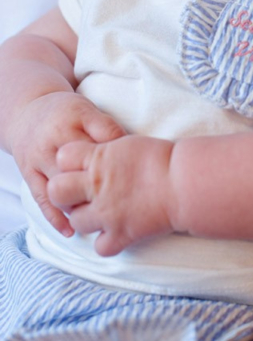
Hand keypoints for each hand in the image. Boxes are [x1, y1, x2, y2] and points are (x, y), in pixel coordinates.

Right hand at [9, 92, 125, 235]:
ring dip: (81, 206)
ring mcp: (40, 161)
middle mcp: (54, 143)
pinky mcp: (30, 175)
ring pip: (61, 189)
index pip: (104, 141)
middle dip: (102, 187)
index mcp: (73, 122)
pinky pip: (42, 200)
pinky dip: (56, 218)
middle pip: (81, 169)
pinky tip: (71, 230)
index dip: (122, 158)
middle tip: (125, 202)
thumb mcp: (86, 110)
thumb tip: (130, 146)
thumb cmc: (65, 113)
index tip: (138, 172)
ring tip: (103, 221)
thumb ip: (106, 128)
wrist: (27, 113)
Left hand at [48, 135, 175, 255]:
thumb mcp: (129, 144)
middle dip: (65, 194)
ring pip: (75, 221)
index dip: (68, 162)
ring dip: (86, 219)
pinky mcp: (121, 233)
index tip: (81, 166)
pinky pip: (100, 247)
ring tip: (103, 214)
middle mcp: (97, 185)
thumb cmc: (163, 158)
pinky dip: (108, 243)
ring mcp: (107, 212)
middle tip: (81, 194)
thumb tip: (96, 155)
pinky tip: (117, 233)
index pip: (63, 157)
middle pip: (56, 191)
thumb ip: (106, 150)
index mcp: (100, 158)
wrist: (185, 181)